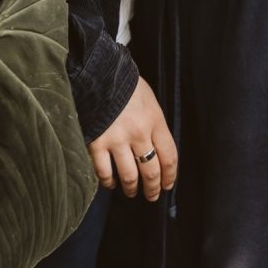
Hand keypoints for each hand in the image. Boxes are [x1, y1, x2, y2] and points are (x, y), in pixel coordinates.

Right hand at [87, 77, 177, 202]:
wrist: (98, 72)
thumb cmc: (126, 85)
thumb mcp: (149, 100)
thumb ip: (153, 124)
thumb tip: (155, 148)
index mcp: (155, 121)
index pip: (169, 156)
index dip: (170, 175)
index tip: (168, 185)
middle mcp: (139, 133)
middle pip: (151, 170)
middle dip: (153, 188)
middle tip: (151, 195)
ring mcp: (117, 140)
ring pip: (129, 176)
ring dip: (131, 188)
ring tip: (131, 191)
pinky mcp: (97, 144)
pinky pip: (104, 172)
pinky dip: (108, 182)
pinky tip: (110, 183)